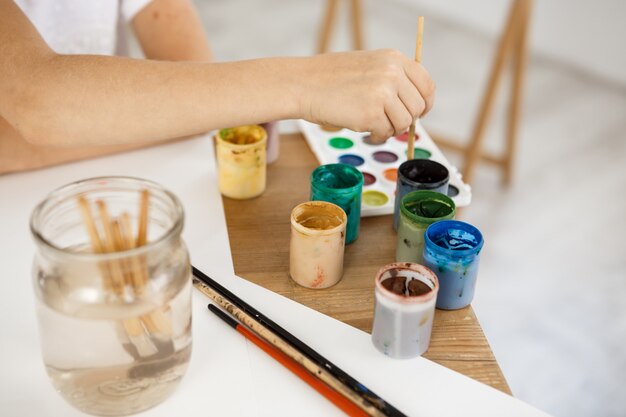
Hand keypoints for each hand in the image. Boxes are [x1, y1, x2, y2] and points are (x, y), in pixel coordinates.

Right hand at [299, 49, 435, 142]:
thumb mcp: (369, 66)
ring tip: (372, 123)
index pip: (426, 85)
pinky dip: (377, 135)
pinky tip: (364, 128)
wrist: (304, 84)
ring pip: (404, 122)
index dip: (425, 103)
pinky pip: (386, 133)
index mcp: (394, 59)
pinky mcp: (371, 114)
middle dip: (405, 119)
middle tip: (388, 121)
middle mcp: (392, 73)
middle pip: (418, 107)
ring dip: (390, 128)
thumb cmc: (331, 78)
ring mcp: (383, 94)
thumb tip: (414, 106)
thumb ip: (392, 79)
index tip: (419, 113)